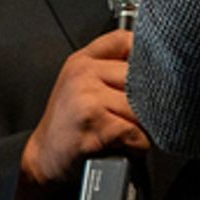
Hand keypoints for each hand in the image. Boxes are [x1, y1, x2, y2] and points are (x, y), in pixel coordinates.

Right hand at [18, 30, 146, 199]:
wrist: (43, 158)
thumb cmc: (69, 125)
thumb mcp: (82, 85)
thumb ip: (111, 67)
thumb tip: (156, 63)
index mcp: (83, 61)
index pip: (128, 41)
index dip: (146, 59)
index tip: (149, 78)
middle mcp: (84, 74)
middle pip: (143, 79)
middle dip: (147, 102)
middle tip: (132, 117)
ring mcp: (87, 97)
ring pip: (142, 108)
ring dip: (142, 128)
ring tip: (124, 133)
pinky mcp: (93, 123)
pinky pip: (136, 132)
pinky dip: (136, 146)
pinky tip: (119, 146)